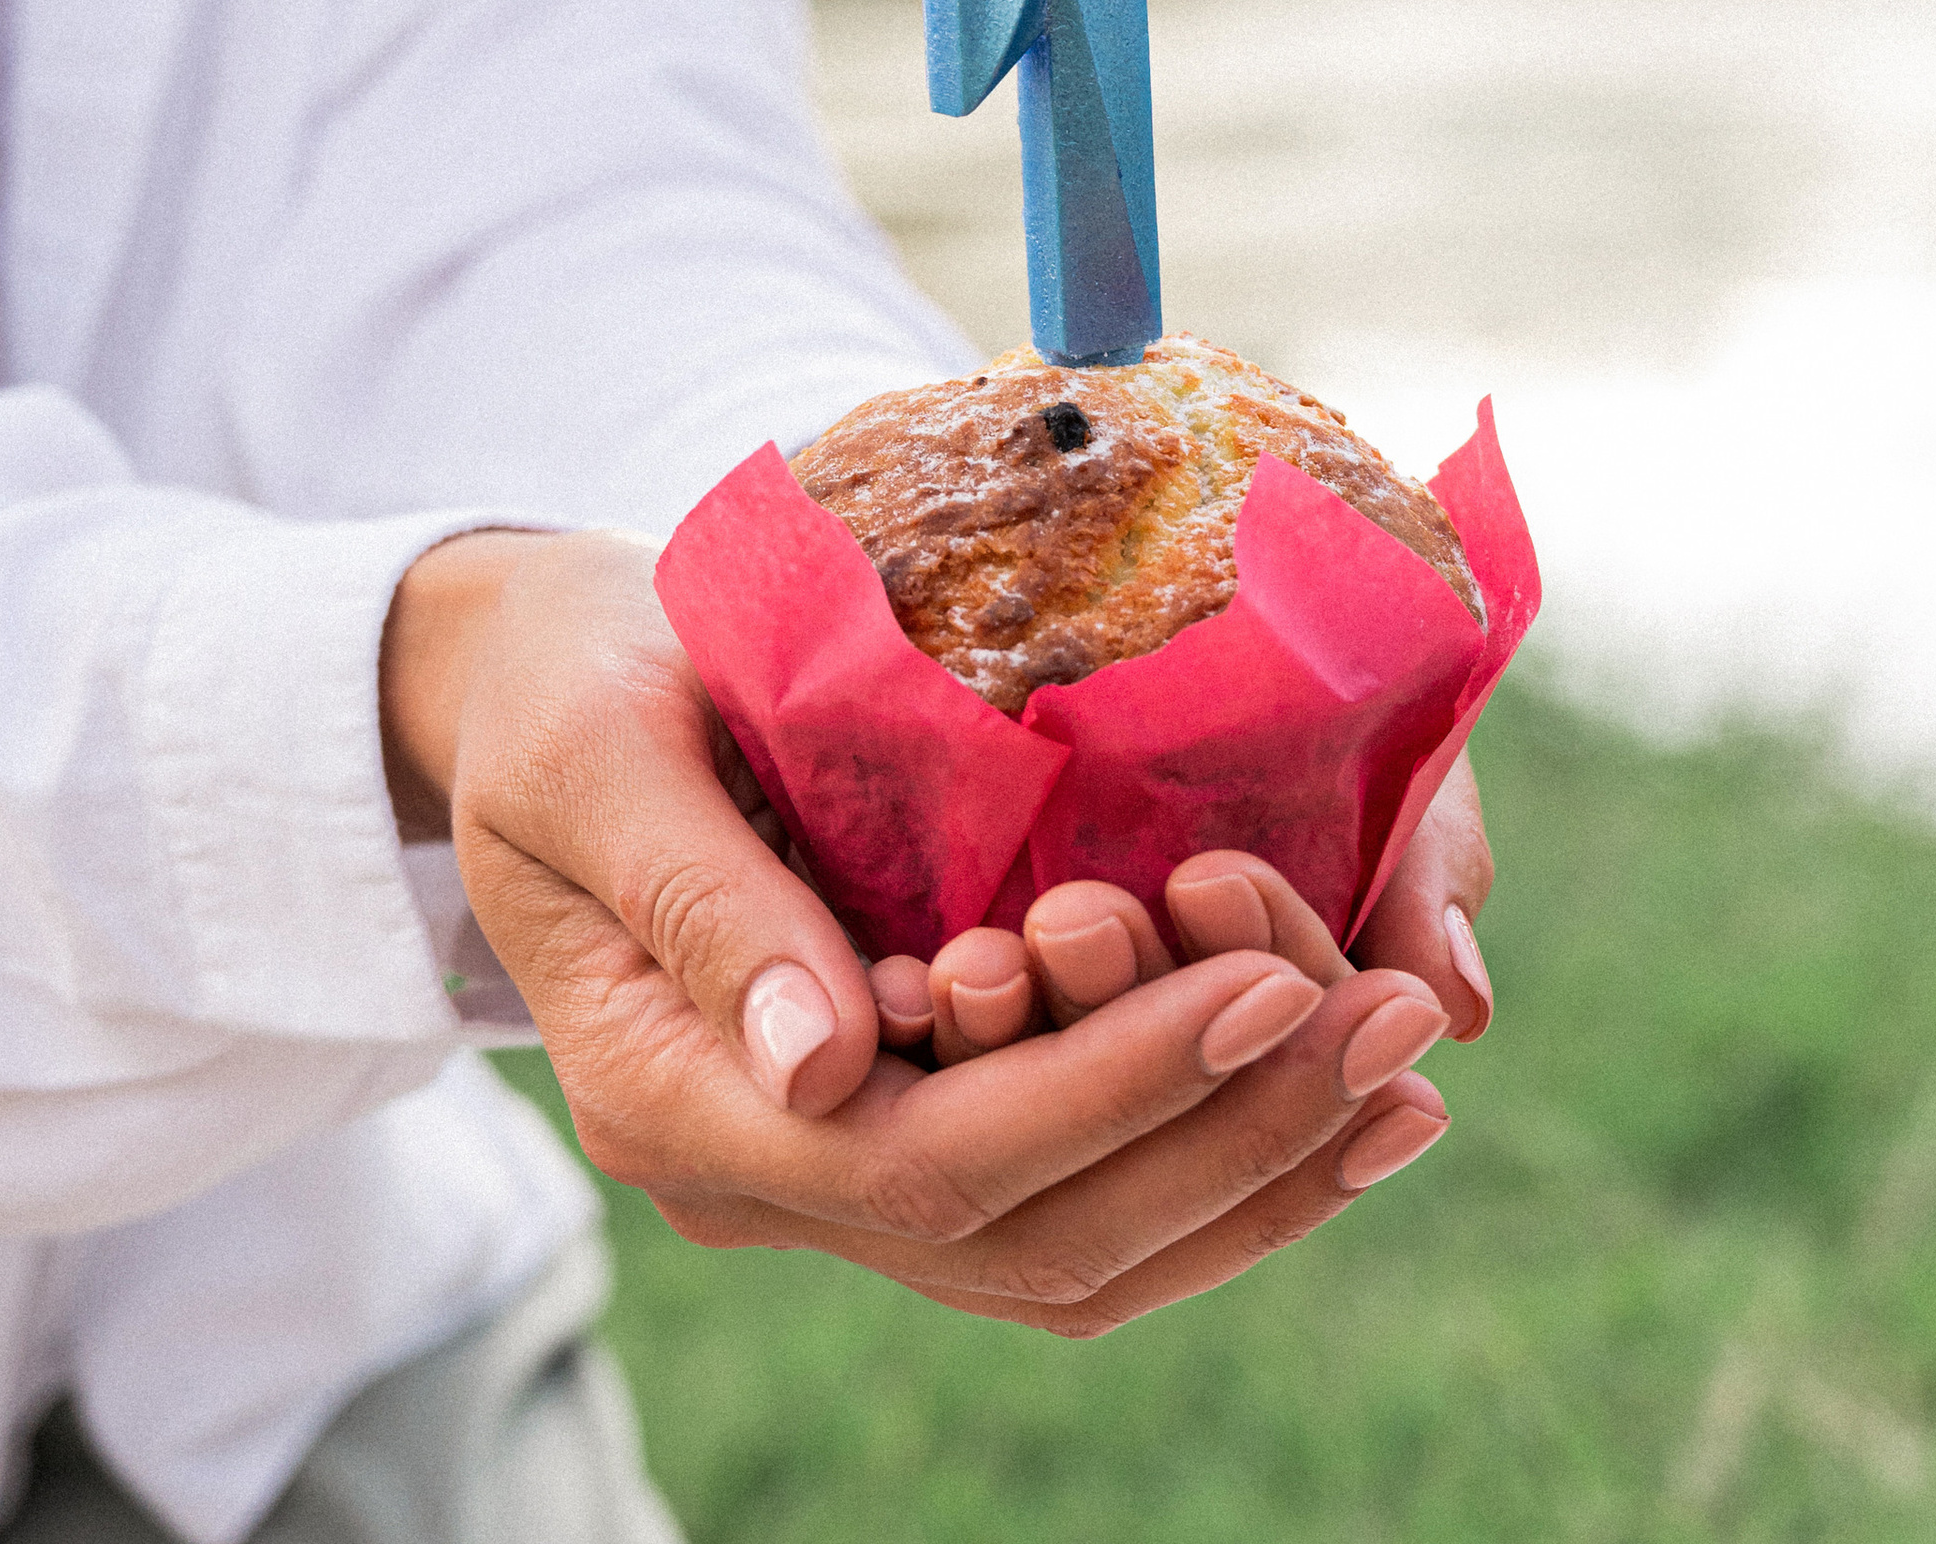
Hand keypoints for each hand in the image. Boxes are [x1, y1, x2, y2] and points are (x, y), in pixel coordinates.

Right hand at [383, 530, 1457, 1334]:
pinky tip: (1323, 1102)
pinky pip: (1059, 1198)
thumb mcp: (598, 753)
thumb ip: (701, 904)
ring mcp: (824, 1160)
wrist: (533, 693)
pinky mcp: (890, 1115)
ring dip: (1245, 1179)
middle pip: (1021, 1232)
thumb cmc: (563, 686)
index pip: (926, 1153)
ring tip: (1402, 1082)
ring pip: (1060, 1250)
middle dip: (1224, 1141)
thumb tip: (831, 1060)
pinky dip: (1199, 1164)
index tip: (1269, 987)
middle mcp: (756, 1167)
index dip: (1109, 1086)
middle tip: (1398, 1032)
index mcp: (671, 1091)